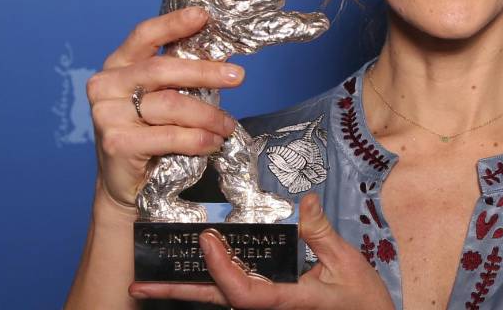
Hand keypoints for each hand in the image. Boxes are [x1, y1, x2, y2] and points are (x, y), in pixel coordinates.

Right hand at [88, 6, 243, 212]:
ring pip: (170, 105)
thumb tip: (223, 61)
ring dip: (207, 115)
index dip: (173, 23)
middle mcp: (106, 85)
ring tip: (227, 125)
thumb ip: (179, 78)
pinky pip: (168, 135)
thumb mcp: (160, 98)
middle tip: (237, 76)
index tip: (203, 15)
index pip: (144, 35)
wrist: (125, 183)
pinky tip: (212, 143)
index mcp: (117, 65)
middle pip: (162, 69)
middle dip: (204, 71)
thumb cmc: (148, 134)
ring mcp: (107, 114)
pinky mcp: (116, 143)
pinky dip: (197, 139)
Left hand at [129, 193, 395, 309]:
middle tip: (139, 284)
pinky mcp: (269, 306)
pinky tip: (192, 274)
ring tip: (150, 281)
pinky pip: (234, 296)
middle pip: (216, 301)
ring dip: (187, 290)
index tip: (207, 239)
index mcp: (286, 301)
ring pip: (220, 300)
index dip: (220, 268)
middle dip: (177, 293)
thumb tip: (304, 203)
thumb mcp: (348, 264)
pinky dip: (210, 284)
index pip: (242, 291)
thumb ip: (321, 234)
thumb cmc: (363, 302)